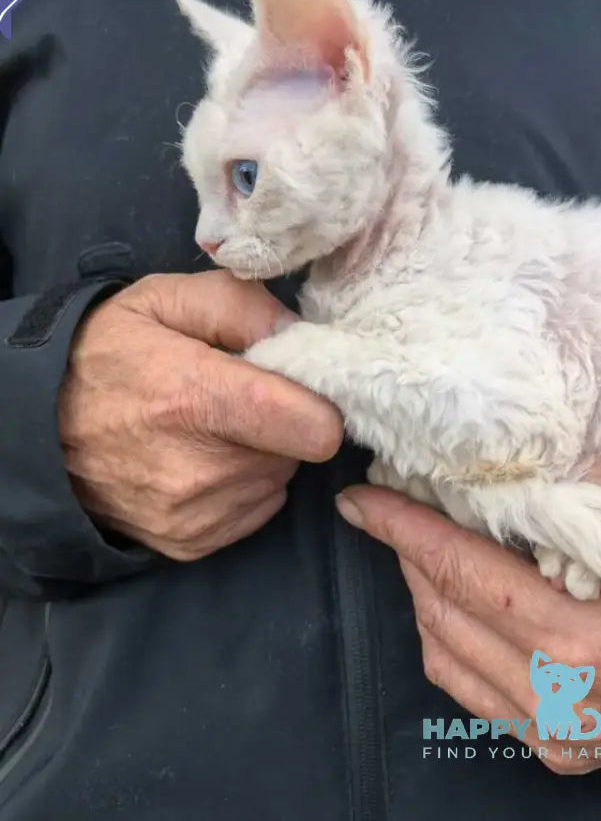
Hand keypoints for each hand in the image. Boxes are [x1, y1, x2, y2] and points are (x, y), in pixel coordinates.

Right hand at [59, 271, 342, 558]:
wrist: (39, 427)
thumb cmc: (110, 353)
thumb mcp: (167, 299)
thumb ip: (244, 306)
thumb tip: (301, 336)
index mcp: (195, 399)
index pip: (312, 426)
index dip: (320, 402)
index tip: (302, 385)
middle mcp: (199, 470)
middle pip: (299, 451)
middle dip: (284, 420)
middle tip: (239, 397)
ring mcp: (194, 514)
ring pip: (278, 478)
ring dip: (263, 452)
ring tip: (213, 426)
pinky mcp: (190, 542)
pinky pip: (256, 508)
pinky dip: (243, 484)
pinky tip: (203, 458)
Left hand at [336, 459, 600, 772]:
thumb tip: (555, 472)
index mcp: (592, 640)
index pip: (465, 574)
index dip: (405, 530)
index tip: (361, 498)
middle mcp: (565, 698)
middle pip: (445, 615)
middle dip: (406, 553)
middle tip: (390, 503)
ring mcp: (566, 734)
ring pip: (449, 661)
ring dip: (422, 596)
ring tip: (419, 544)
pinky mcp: (573, 751)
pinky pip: (478, 697)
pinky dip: (450, 645)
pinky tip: (458, 606)